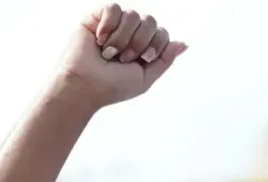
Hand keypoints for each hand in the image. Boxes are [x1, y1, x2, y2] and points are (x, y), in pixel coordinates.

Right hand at [52, 7, 185, 107]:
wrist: (84, 85)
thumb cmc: (111, 87)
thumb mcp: (145, 78)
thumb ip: (165, 60)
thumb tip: (183, 44)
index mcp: (143, 46)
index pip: (161, 33)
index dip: (155, 44)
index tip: (143, 59)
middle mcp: (130, 33)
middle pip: (150, 21)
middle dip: (139, 42)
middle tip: (123, 58)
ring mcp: (114, 24)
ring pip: (132, 15)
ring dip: (122, 38)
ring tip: (108, 53)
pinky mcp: (97, 17)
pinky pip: (113, 8)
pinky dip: (108, 26)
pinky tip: (100, 40)